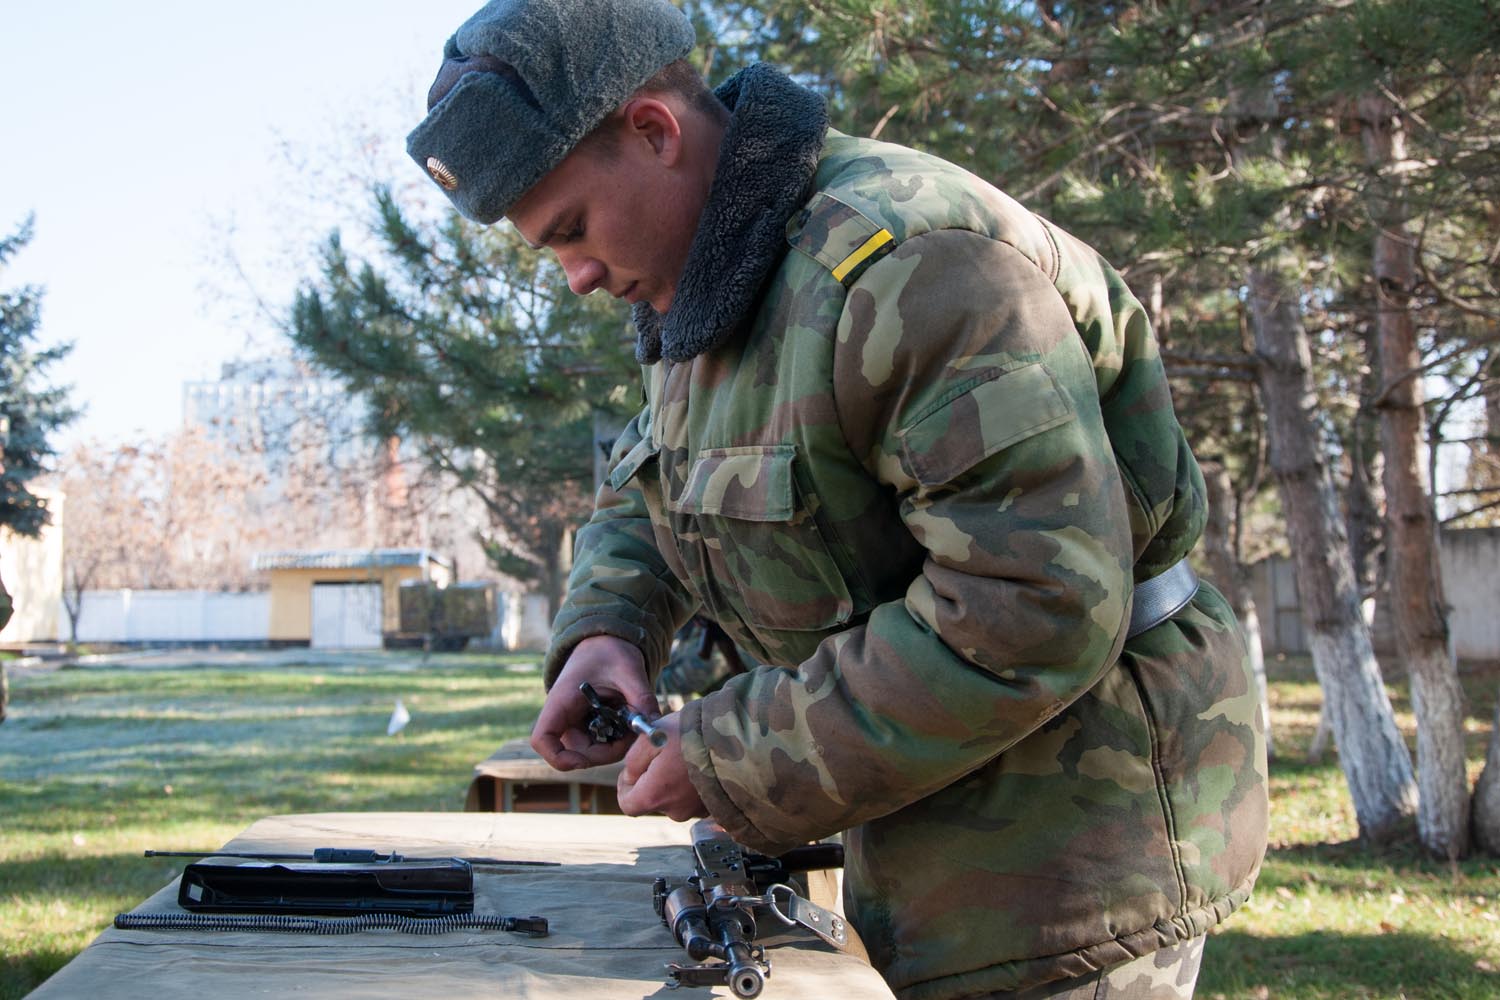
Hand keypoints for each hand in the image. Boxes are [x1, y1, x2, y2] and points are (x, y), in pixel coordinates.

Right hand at [531, 635, 657, 770]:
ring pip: (590, 752)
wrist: (607, 642)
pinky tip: (630, 724)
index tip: (585, 760)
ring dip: (614, 747)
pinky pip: (600, 744)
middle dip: (606, 752)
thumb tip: (655, 724)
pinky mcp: (588, 725)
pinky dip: (617, 741)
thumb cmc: (610, 651)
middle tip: (634, 735)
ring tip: (634, 725)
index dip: (559, 758)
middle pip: (575, 753)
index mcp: (561, 701)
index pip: (542, 739)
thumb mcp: (629, 670)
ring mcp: (575, 723)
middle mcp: (563, 717)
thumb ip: (642, 698)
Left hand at [617, 713, 707, 821]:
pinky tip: (700, 761)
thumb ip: (632, 761)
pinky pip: (694, 796)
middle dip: (652, 778)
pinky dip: (693, 782)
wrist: (736, 736)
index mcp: (656, 796)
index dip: (626, 785)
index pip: (628, 805)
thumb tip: (631, 775)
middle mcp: (675, 810)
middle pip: (653, 799)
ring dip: (674, 779)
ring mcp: (696, 810)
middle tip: (663, 752)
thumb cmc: (692, 734)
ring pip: (674, 797)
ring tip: (685, 753)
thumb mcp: (650, 736)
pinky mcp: (714, 805)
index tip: (634, 768)